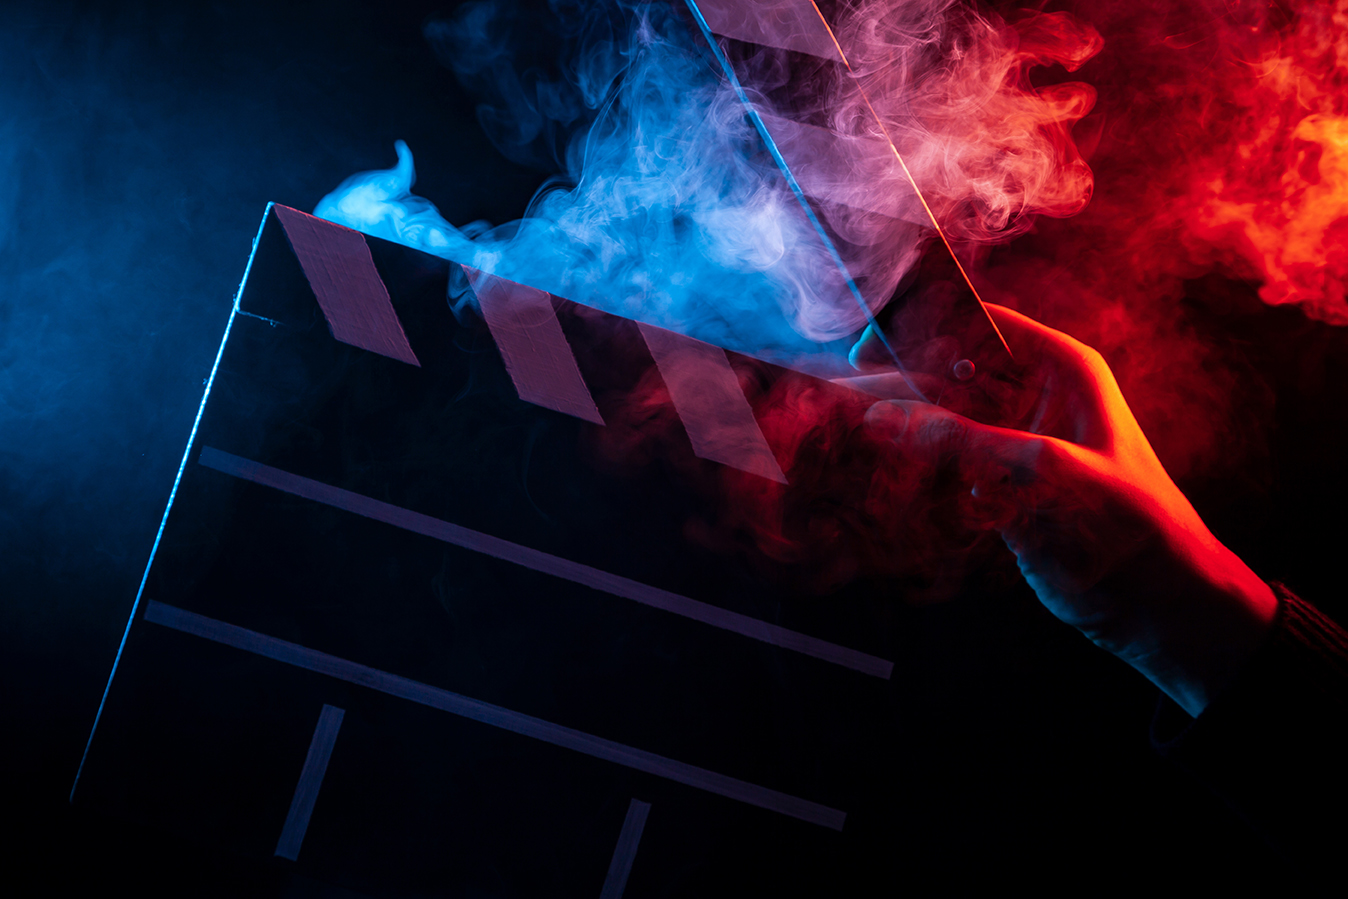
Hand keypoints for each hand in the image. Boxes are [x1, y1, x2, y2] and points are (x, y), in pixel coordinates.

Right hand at [850, 304, 1276, 715]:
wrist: (1160, 604)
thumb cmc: (1132, 525)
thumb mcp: (1043, 470)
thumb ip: (961, 441)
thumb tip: (886, 418)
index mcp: (1060, 368)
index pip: (980, 325)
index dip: (924, 326)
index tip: (869, 344)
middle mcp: (1034, 398)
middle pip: (951, 374)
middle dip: (902, 385)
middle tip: (849, 396)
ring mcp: (1015, 444)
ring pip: (943, 422)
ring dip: (906, 433)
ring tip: (858, 437)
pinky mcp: (1001, 489)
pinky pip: (947, 467)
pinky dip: (921, 473)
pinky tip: (892, 479)